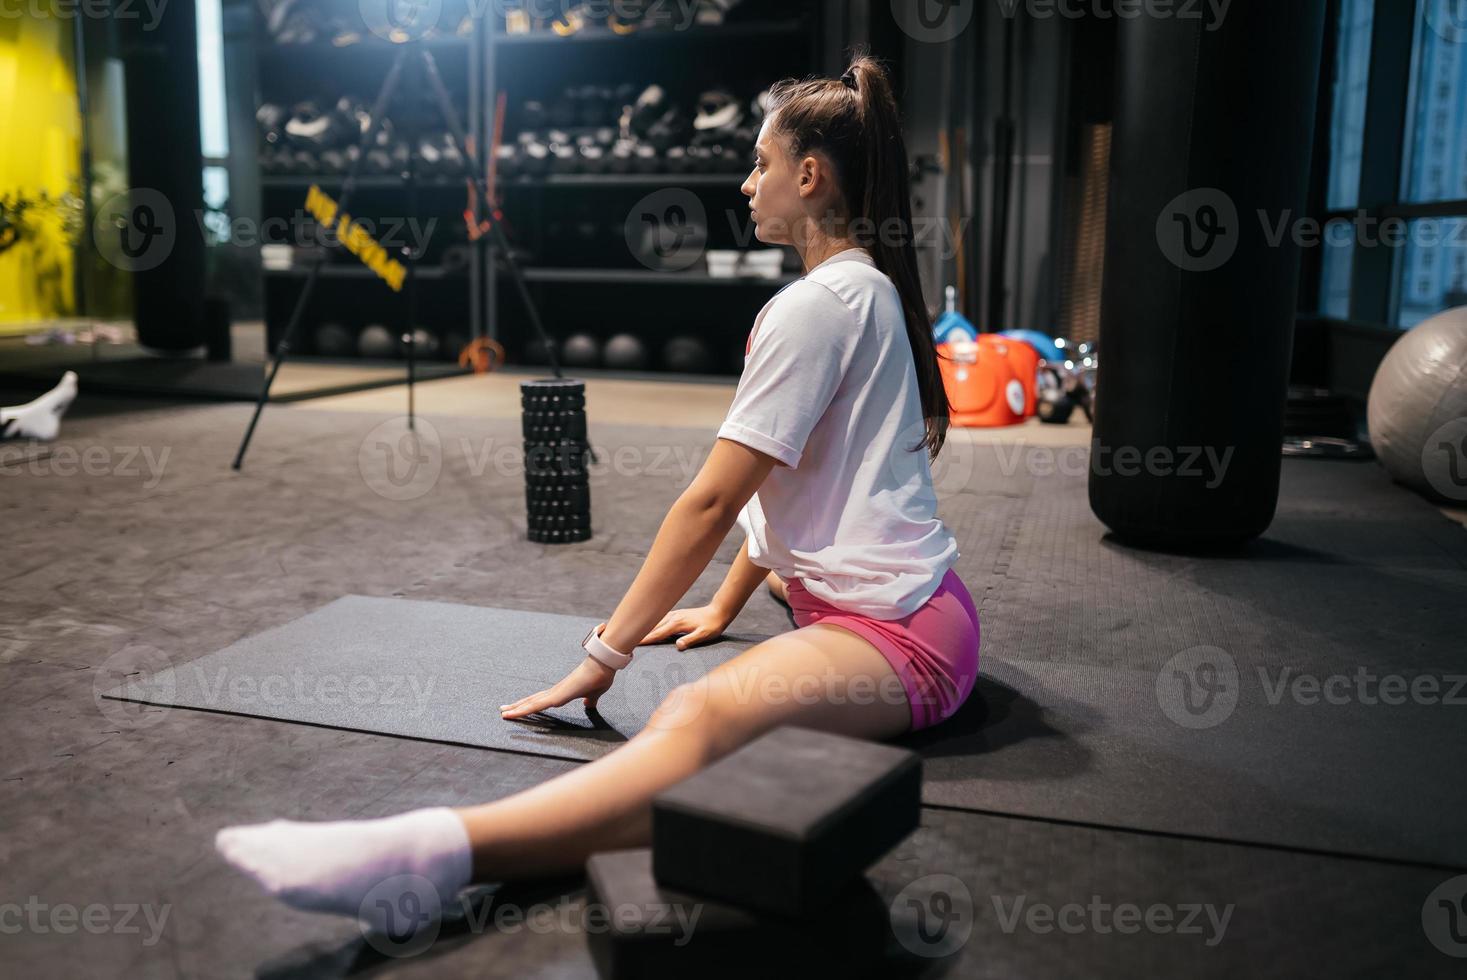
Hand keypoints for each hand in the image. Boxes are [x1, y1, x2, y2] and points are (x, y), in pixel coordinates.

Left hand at [501, 638, 616, 720]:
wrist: (603, 665)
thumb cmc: (599, 676)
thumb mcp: (594, 694)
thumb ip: (590, 700)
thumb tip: (588, 705)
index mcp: (562, 693)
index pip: (541, 701)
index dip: (530, 705)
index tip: (521, 708)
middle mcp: (555, 692)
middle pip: (532, 701)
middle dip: (518, 706)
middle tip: (503, 710)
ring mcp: (555, 693)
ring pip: (531, 704)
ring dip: (517, 709)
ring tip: (504, 713)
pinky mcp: (558, 696)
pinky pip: (537, 706)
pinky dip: (525, 710)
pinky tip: (516, 713)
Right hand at [641, 605, 732, 650]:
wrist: (718, 612)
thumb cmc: (712, 626)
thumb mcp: (704, 635)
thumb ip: (691, 640)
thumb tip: (678, 646)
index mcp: (677, 624)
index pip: (658, 634)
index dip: (645, 639)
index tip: (633, 643)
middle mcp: (673, 617)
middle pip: (652, 626)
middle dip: (639, 632)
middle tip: (625, 639)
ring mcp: (674, 614)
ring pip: (655, 621)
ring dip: (644, 626)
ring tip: (633, 632)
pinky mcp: (677, 614)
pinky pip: (660, 619)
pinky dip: (652, 623)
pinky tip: (649, 625)